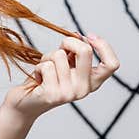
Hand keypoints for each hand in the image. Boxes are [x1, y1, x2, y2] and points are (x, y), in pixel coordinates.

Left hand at [3, 33, 120, 123]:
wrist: (26, 103)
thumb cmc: (45, 79)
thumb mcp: (64, 64)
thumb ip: (74, 52)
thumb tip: (78, 35)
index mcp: (92, 82)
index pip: (112, 64)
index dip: (104, 46)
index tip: (89, 36)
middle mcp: (84, 89)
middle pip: (85, 51)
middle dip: (69, 41)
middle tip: (60, 46)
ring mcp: (70, 93)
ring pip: (59, 55)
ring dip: (47, 57)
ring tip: (44, 70)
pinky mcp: (53, 94)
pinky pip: (46, 65)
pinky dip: (38, 67)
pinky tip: (38, 78)